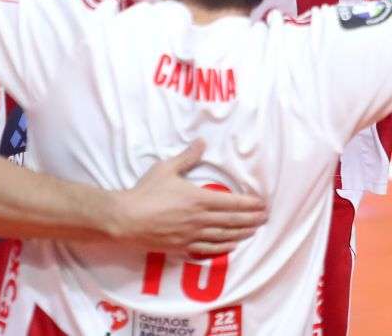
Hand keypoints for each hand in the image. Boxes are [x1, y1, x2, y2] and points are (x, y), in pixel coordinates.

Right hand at [112, 140, 267, 255]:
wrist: (126, 219)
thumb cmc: (145, 192)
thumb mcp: (166, 169)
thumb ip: (187, 157)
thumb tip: (201, 142)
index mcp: (198, 199)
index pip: (232, 203)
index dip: (249, 204)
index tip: (262, 204)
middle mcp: (199, 220)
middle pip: (232, 221)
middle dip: (251, 220)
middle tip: (265, 218)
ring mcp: (192, 236)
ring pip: (223, 237)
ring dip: (241, 234)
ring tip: (253, 231)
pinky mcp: (182, 248)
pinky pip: (208, 250)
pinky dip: (223, 248)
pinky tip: (231, 246)